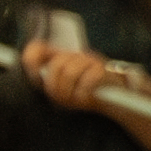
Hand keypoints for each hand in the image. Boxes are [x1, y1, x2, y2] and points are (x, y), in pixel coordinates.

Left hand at [18, 40, 132, 111]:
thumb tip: (38, 78)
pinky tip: (86, 99)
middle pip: (56, 65)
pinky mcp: (103, 69)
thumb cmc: (85, 95)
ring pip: (69, 72)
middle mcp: (74, 55)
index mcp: (60, 58)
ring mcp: (89, 60)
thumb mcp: (64, 91)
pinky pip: (87, 80)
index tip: (36, 79)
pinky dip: (83, 94)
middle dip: (55, 88)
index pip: (38, 48)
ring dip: (69, 92)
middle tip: (62, 100)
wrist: (117, 99)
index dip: (32, 61)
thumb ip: (50, 84)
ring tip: (75, 101)